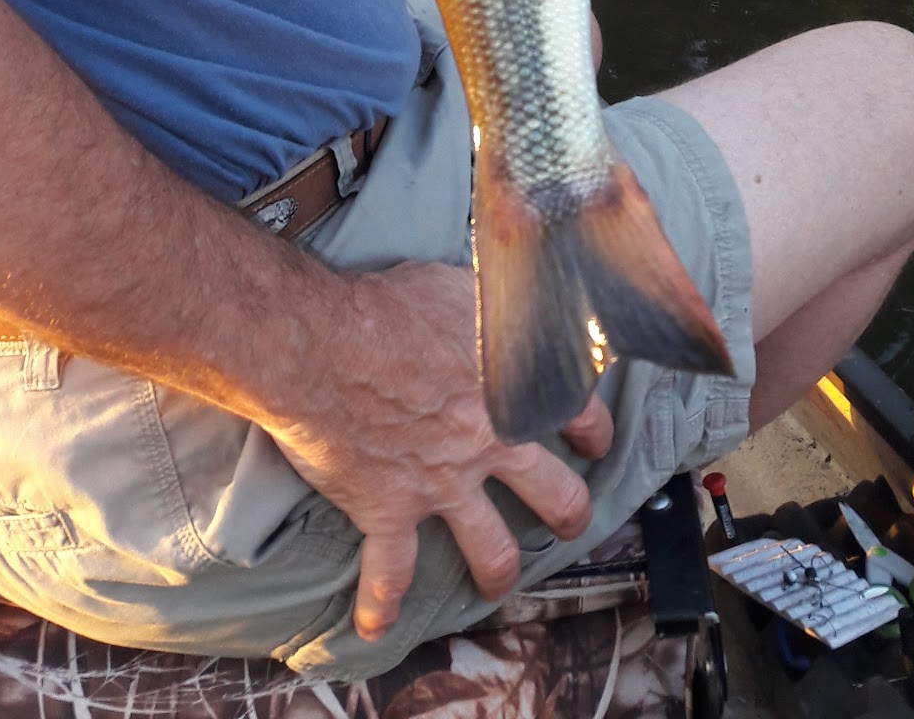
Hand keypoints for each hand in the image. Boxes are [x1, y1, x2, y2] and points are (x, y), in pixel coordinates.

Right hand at [270, 261, 612, 641]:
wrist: (321, 341)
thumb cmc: (386, 304)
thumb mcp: (459, 286)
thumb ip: (493, 305)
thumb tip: (507, 297)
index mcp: (514, 385)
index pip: (581, 413)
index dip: (592, 429)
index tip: (592, 438)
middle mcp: (490, 442)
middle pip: (556, 496)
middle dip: (568, 513)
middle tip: (566, 517)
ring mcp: (442, 484)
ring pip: (493, 550)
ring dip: (499, 571)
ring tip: (497, 581)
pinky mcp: (390, 510)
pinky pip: (390, 575)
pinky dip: (380, 605)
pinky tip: (374, 627)